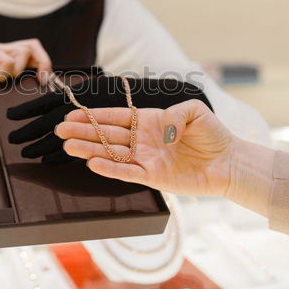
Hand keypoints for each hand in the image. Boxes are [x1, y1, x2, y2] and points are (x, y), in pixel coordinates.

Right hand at [0, 38, 51, 108]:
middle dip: (43, 63)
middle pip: (33, 46)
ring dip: (18, 70)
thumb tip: (26, 104)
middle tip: (39, 80)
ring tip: (2, 80)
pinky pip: (5, 57)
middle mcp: (0, 49)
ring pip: (22, 51)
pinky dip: (3, 71)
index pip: (32, 52)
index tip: (46, 83)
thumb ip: (4, 88)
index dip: (44, 65)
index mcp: (4, 58)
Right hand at [7, 75, 211, 164]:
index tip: (72, 114)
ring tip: (68, 146)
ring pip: (111, 154)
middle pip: (106, 135)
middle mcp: (142, 140)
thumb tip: (159, 127)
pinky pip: (126, 172)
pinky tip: (92, 163)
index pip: (115, 118)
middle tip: (60, 131)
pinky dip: (109, 168)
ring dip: (89, 150)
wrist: (229, 162)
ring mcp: (145, 159)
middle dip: (83, 132)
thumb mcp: (194, 111)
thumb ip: (175, 113)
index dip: (94, 116)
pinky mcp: (152, 177)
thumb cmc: (213, 135)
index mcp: (148, 121)